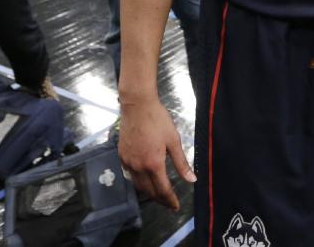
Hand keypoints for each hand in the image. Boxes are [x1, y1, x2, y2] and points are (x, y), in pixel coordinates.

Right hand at [118, 95, 195, 210]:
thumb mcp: (174, 141)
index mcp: (153, 164)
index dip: (170, 200)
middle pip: (149, 191)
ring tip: (159, 195)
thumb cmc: (158, 121)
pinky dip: (140, 182)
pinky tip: (146, 180)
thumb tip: (192, 179)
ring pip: (138, 185)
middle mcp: (138, 167)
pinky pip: (131, 176)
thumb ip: (182, 163)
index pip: (162, 189)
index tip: (176, 206)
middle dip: (160, 199)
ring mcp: (128, 163)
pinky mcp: (122, 157)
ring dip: (149, 193)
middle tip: (169, 203)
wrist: (137, 107)